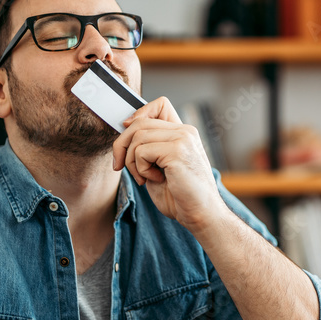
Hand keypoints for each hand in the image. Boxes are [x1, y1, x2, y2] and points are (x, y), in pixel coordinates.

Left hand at [112, 97, 227, 230]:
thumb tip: (125, 129)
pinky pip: (141, 151)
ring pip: (137, 136)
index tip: (127, 133)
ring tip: (144, 177)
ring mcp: (183, 139)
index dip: (139, 114)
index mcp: (184, 133)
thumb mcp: (159, 167)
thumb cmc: (181, 196)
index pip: (160, 104)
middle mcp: (185, 131)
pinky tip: (156, 179)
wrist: (200, 214)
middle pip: (140, 122)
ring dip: (131, 161)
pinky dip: (140, 169)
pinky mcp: (177, 151)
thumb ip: (147, 148)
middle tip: (120, 166)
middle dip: (121, 145)